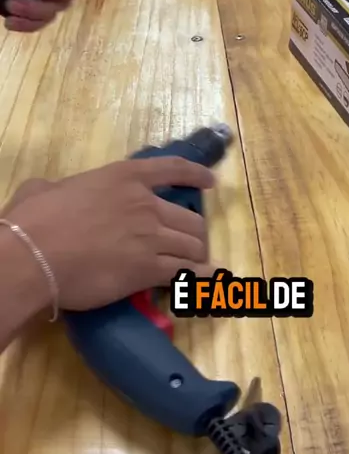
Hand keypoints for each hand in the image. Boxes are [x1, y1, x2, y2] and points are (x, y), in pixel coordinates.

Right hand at [5, 157, 215, 310]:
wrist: (34, 256)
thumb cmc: (35, 219)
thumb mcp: (48, 188)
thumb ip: (61, 187)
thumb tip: (50, 193)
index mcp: (125, 177)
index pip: (173, 169)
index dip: (196, 174)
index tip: (210, 182)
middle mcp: (146, 204)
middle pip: (191, 218)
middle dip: (194, 233)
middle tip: (189, 245)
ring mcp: (151, 237)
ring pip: (193, 247)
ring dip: (196, 258)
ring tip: (197, 267)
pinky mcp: (148, 270)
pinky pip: (185, 273)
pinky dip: (197, 280)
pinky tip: (205, 285)